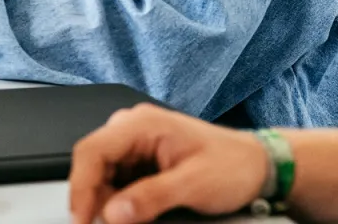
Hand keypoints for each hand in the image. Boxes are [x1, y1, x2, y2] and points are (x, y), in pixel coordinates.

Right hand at [69, 104, 268, 223]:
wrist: (257, 165)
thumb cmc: (232, 165)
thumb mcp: (193, 185)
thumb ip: (150, 197)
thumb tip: (111, 213)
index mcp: (142, 124)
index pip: (92, 151)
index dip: (80, 188)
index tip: (82, 220)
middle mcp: (133, 128)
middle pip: (92, 164)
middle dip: (93, 199)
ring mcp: (136, 143)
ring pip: (102, 175)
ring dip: (107, 202)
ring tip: (130, 221)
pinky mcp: (141, 159)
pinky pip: (116, 181)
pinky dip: (119, 201)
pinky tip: (135, 214)